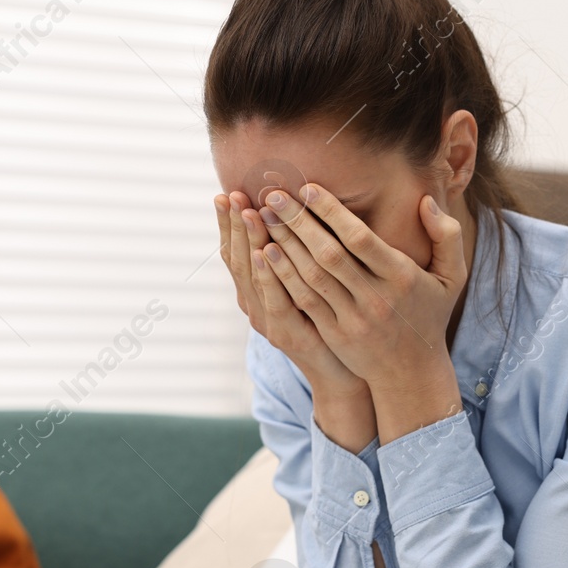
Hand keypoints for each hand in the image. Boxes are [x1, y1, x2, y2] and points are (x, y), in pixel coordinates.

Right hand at [215, 189, 367, 398]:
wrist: (342, 374)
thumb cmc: (330, 324)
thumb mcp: (307, 287)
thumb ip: (295, 257)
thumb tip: (290, 215)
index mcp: (257, 293)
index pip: (236, 252)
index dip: (229, 225)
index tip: (225, 193)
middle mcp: (255, 307)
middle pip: (238, 260)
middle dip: (234, 226)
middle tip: (231, 194)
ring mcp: (268, 323)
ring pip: (253, 277)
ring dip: (249, 243)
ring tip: (247, 212)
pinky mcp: (288, 336)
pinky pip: (275, 300)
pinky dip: (267, 276)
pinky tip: (264, 252)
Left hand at [252, 184, 467, 388]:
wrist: (411, 372)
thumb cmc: (430, 314)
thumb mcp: (452, 276)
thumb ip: (446, 235)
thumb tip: (427, 201)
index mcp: (401, 277)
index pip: (361, 239)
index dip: (332, 212)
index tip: (308, 188)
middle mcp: (375, 298)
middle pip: (329, 254)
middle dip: (298, 222)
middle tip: (272, 194)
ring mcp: (352, 318)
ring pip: (312, 276)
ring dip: (284, 245)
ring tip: (262, 218)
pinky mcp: (334, 334)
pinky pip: (304, 301)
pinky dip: (283, 276)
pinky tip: (265, 254)